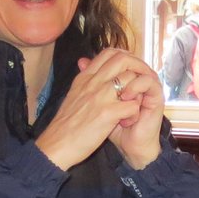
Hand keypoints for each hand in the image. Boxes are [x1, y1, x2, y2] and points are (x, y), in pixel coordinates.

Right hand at [35, 49, 155, 170]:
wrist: (56, 144)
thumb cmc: (64, 124)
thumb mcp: (72, 94)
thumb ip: (83, 78)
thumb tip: (84, 62)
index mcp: (85, 77)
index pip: (109, 53)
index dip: (125, 57)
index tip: (131, 68)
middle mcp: (93, 82)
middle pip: (123, 60)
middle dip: (138, 68)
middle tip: (142, 82)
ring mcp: (101, 97)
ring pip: (131, 80)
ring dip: (138, 92)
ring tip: (135, 105)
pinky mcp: (107, 114)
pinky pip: (132, 105)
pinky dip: (135, 113)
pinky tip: (128, 121)